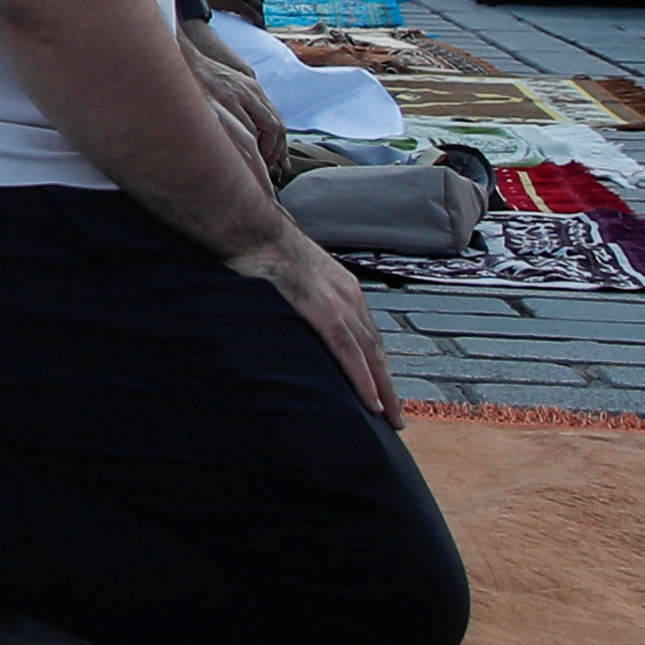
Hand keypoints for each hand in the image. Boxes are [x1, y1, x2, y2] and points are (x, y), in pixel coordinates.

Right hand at [243, 228, 393, 416]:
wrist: (249, 226)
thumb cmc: (258, 244)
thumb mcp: (287, 270)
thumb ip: (296, 291)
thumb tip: (286, 307)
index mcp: (341, 287)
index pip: (365, 333)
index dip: (375, 363)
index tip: (380, 386)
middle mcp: (348, 296)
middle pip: (375, 348)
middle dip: (388, 383)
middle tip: (395, 415)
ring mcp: (337, 304)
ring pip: (370, 355)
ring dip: (383, 389)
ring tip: (390, 418)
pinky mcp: (322, 311)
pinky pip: (349, 353)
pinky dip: (363, 379)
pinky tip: (371, 402)